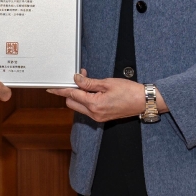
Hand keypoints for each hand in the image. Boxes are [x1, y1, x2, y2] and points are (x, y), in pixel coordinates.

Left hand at [47, 69, 167, 122]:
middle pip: (72, 102)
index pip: (72, 95)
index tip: (52, 87)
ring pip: (79, 106)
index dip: (61, 90)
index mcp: (94, 104)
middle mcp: (94, 114)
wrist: (143, 101)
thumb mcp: (107, 83)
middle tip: (80, 78)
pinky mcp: (102, 117)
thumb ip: (89, 83)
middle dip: (71, 90)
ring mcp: (98, 117)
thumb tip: (76, 80)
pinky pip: (87, 109)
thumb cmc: (129, 91)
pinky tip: (93, 90)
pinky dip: (87, 99)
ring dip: (80, 95)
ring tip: (89, 82)